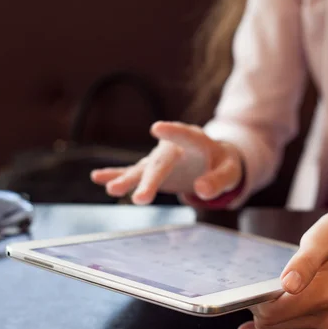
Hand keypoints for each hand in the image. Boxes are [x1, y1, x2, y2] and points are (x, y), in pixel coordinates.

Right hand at [90, 121, 242, 204]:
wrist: (212, 160)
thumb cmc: (223, 165)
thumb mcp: (230, 173)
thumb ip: (218, 181)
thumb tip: (201, 190)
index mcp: (196, 141)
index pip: (185, 136)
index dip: (173, 132)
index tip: (157, 128)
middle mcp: (172, 147)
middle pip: (160, 164)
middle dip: (149, 181)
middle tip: (141, 199)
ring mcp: (159, 158)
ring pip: (142, 170)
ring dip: (127, 180)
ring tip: (112, 189)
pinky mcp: (151, 169)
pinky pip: (132, 173)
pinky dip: (116, 175)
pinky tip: (97, 178)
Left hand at [237, 210, 327, 328]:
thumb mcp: (320, 239)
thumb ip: (303, 264)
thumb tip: (286, 285)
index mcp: (324, 296)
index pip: (272, 315)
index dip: (255, 302)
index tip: (250, 286)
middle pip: (273, 326)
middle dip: (259, 310)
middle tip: (253, 288)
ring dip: (268, 316)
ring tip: (262, 295)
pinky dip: (279, 321)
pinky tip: (266, 309)